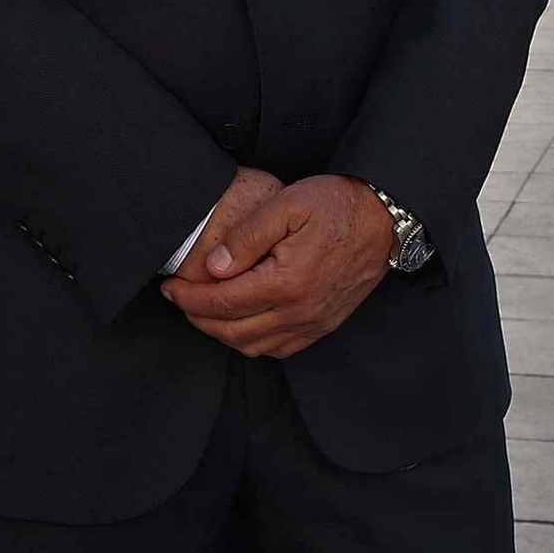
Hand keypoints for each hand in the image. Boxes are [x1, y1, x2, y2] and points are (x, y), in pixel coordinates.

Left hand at [161, 175, 395, 358]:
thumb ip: (247, 236)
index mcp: (288, 283)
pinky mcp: (323, 325)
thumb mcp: (287, 204)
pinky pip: (279, 349)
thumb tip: (214, 267)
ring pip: (255, 347)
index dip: (190, 298)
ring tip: (203, 309)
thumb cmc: (336, 205)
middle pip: (234, 331)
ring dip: (222, 333)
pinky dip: (251, 342)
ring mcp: (313, 324)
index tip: (170, 288)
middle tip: (179, 299)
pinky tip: (240, 322)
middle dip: (198, 318)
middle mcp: (300, 313)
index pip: (225, 303)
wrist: (382, 219)